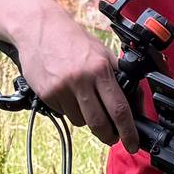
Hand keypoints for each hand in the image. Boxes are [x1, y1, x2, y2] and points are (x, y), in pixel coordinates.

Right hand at [18, 10, 137, 150]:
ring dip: (86, 118)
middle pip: (99, 123)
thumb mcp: (102, 53)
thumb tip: (134, 103)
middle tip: (112, 137)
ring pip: (81, 121)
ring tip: (83, 99)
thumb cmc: (73, 40)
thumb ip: (118, 76)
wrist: (38, 28)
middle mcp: (81, 80)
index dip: (128, 131)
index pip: (119, 109)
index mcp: (100, 69)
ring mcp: (62, 89)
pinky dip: (69, 109)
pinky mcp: (47, 94)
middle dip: (109, 136)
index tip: (132, 144)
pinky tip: (67, 92)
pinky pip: (64, 114)